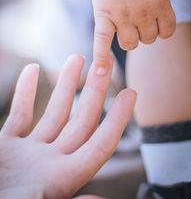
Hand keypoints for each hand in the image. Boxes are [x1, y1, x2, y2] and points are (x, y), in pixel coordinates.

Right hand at [0, 55, 135, 198]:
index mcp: (62, 179)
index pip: (99, 144)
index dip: (117, 119)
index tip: (131, 93)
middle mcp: (50, 163)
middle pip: (81, 120)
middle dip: (95, 91)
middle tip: (104, 63)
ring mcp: (29, 153)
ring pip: (54, 112)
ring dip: (65, 85)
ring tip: (76, 59)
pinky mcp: (7, 146)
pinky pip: (20, 115)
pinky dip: (24, 92)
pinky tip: (32, 69)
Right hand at [90, 0, 175, 74]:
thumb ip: (160, 2)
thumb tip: (159, 20)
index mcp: (161, 4)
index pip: (167, 32)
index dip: (161, 30)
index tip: (155, 24)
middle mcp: (143, 14)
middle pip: (148, 39)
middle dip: (144, 32)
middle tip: (136, 19)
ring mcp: (123, 17)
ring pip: (130, 44)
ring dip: (130, 39)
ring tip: (124, 28)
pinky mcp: (104, 17)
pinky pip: (102, 41)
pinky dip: (101, 57)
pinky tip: (99, 71)